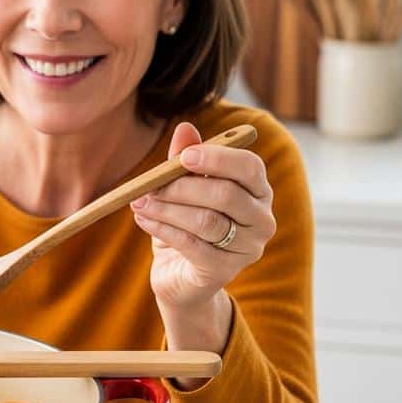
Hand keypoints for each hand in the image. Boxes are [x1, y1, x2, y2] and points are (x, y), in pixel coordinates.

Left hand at [130, 123, 276, 355]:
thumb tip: (185, 127)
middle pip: (225, 194)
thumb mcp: (183, 188)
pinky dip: (163, 229)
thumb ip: (186, 159)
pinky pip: (193, 245)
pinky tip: (144, 221)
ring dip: (167, 209)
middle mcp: (262, 219)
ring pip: (206, 221)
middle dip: (181, 187)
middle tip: (149, 186)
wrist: (180, 275)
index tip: (183, 157)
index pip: (249, 167)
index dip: (217, 159)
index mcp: (257, 191)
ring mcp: (248, 248)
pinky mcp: (225, 271)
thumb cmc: (186, 223)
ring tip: (139, 203)